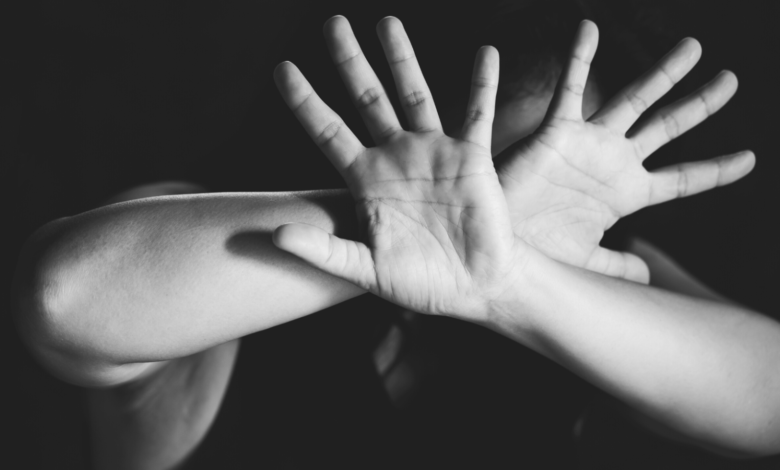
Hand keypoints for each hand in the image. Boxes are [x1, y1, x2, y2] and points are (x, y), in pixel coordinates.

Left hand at [272, 16, 526, 320]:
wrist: (472, 288)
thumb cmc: (419, 282)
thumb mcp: (365, 269)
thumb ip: (323, 251)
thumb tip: (275, 235)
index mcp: (366, 180)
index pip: (327, 131)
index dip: (304, 101)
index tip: (283, 68)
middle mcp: (396, 158)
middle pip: (367, 99)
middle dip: (349, 62)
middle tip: (332, 24)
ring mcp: (434, 153)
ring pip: (415, 95)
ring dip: (402, 60)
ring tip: (387, 23)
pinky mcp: (471, 159)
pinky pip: (477, 114)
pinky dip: (481, 86)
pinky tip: (484, 53)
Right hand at [497, 21, 754, 282]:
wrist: (502, 246)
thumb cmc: (540, 253)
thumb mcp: (587, 262)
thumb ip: (618, 266)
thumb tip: (648, 276)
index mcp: (627, 194)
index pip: (682, 179)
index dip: (716, 169)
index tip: (750, 159)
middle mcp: (615, 163)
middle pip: (669, 126)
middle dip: (701, 103)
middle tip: (731, 80)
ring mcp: (589, 145)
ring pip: (634, 100)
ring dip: (664, 74)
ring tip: (694, 48)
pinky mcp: (557, 133)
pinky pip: (570, 90)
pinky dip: (579, 58)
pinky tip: (590, 28)